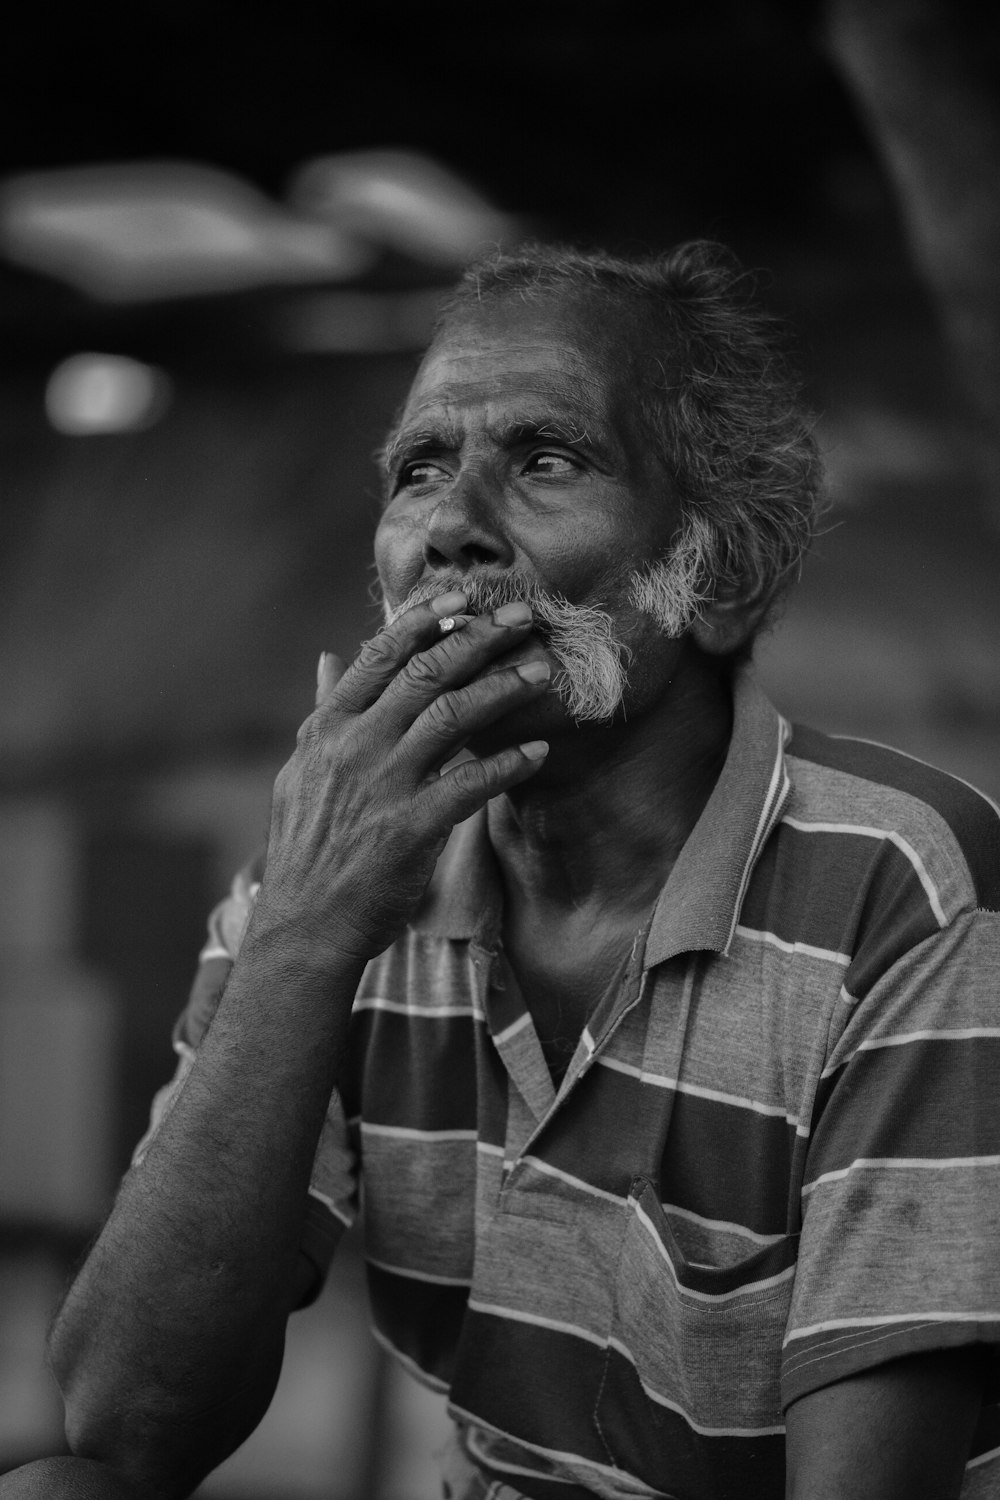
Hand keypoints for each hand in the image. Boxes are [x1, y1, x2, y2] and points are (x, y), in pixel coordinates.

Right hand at [252, 591, 550, 967]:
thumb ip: (323, 711)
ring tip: (541, 673)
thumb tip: (327, 657)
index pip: (378, 657)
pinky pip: (470, 785)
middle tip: (523, 617)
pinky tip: (537, 751)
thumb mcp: (301, 771)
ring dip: (502, 689)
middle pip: (424, 674)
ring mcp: (383, 786)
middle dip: (479, 638)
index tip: (462, 597)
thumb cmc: (307, 849)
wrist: (305, 924)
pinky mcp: (411, 828)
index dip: (424, 620)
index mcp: (327, 729)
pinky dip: (506, 765)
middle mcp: (354, 747)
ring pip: (451, 717)